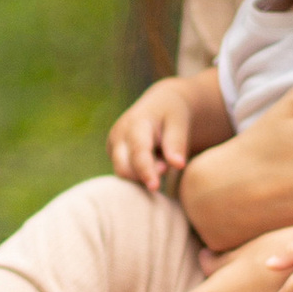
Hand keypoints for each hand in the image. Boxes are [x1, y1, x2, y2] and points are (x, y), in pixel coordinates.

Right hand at [109, 75, 200, 194]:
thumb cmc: (172, 114)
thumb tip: (178, 165)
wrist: (160, 104)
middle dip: (144, 176)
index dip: (145, 171)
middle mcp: (119, 134)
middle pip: (124, 168)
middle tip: (165, 166)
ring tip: (161, 160)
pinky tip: (153, 161)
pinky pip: (124, 172)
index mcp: (136, 123)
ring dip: (142, 175)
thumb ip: (177, 143)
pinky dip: (139, 174)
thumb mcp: (179, 123)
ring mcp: (113, 144)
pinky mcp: (113, 153)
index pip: (138, 152)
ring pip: (123, 173)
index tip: (154, 187)